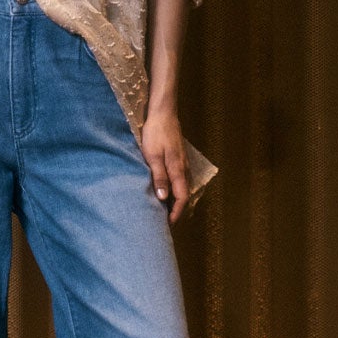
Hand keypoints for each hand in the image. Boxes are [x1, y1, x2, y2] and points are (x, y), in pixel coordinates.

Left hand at [140, 107, 188, 225]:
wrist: (163, 113)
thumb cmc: (156, 133)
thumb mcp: (153, 156)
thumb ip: (159, 177)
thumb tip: (163, 198)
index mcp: (178, 170)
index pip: (182, 197)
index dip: (176, 212)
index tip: (169, 224)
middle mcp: (183, 168)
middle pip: (184, 194)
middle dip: (176, 209)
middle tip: (165, 220)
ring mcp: (182, 162)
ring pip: (182, 186)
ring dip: (175, 199)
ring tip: (163, 208)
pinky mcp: (178, 157)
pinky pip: (179, 179)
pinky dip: (174, 189)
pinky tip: (164, 189)